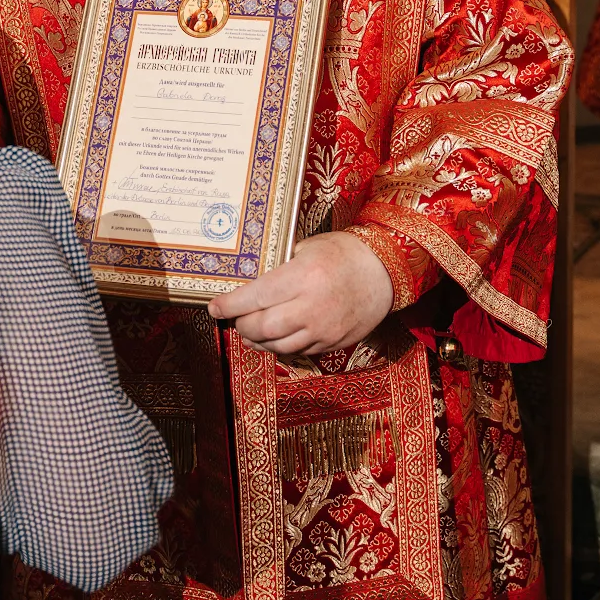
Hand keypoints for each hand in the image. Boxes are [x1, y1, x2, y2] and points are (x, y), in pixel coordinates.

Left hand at [206, 231, 392, 356]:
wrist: (385, 272)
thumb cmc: (345, 253)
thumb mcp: (308, 248)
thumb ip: (280, 267)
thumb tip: (250, 283)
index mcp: (303, 277)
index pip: (254, 297)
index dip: (229, 305)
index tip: (214, 306)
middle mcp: (311, 307)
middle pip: (261, 327)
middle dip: (242, 324)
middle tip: (236, 317)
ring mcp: (323, 330)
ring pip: (276, 346)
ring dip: (257, 340)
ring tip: (250, 331)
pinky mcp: (332, 343)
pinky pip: (297, 352)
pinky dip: (279, 346)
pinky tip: (274, 338)